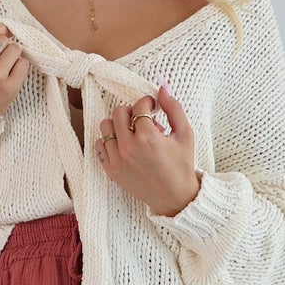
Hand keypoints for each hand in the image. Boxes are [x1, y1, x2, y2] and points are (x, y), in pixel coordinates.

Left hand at [95, 83, 202, 217]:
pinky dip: (110, 141)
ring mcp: (117, 160)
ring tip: (134, 134)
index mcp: (148, 138)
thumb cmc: (182, 165)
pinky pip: (99, 145)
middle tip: (144, 121)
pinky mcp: (111, 170)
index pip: (139, 106)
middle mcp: (128, 148)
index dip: (148, 103)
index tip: (153, 108)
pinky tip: (125, 146)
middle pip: (119, 113)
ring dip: (119, 125)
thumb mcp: (185, 134)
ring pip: (105, 127)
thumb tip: (162, 87)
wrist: (175, 198)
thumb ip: (173, 108)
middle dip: (132, 112)